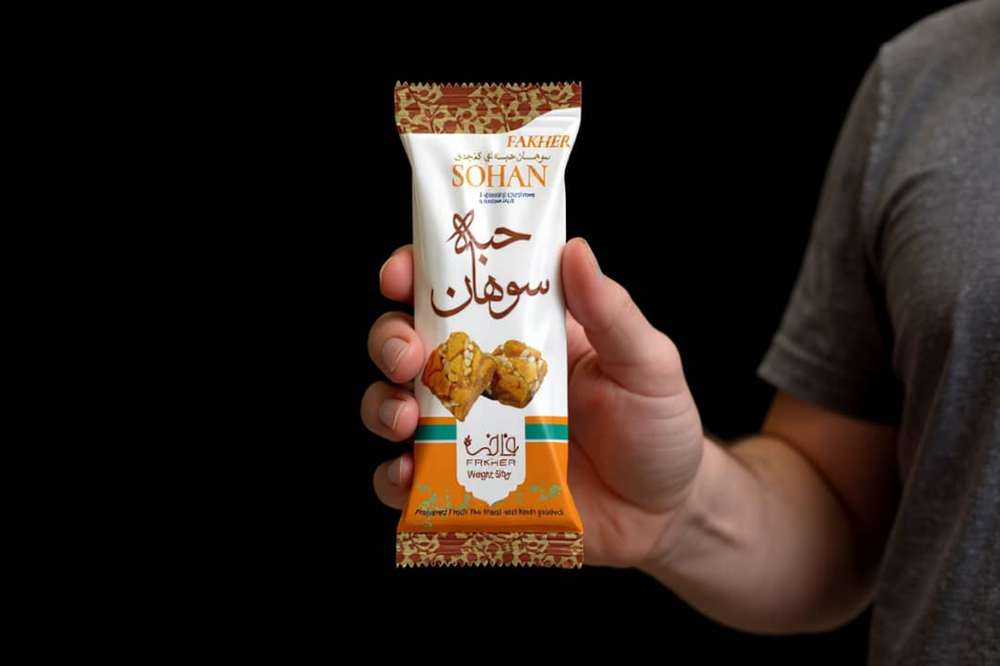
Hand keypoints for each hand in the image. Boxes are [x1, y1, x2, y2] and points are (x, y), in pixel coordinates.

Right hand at [363, 238, 705, 566]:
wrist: (663, 513)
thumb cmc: (657, 428)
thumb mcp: (647, 363)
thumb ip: (613, 313)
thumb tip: (575, 250)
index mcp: (523, 332)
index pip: (460, 288)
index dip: (419, 272)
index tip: (401, 274)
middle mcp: (485, 377)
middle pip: (410, 342)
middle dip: (389, 339)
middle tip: (407, 355)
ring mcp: (471, 432)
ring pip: (395, 405)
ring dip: (382, 405)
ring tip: (406, 418)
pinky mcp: (466, 485)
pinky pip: (410, 480)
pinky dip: (394, 477)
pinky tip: (409, 476)